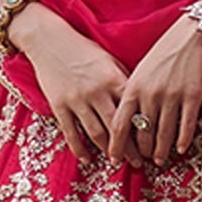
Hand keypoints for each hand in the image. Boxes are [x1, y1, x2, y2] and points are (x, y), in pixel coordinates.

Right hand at [10, 3, 127, 166]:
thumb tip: (140, 103)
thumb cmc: (83, 48)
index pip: (132, 110)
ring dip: (108, 151)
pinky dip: (79, 149)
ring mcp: (77, 100)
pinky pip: (71, 132)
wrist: (48, 38)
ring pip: (96, 133)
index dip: (143, 130)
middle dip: (130, 148)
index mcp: (113, 78)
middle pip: (117, 127)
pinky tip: (87, 160)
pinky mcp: (59, 105)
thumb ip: (123, 80)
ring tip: (117, 163)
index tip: (152, 142)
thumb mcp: (108, 59)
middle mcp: (96, 91)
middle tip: (139, 163)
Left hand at [109, 14, 201, 167]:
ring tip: (159, 159)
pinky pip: (187, 126)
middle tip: (141, 160)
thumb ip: (132, 96)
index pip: (119, 125)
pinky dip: (183, 140)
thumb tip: (127, 124)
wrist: (190, 35)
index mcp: (133, 88)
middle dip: (141, 152)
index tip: (114, 159)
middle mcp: (150, 95)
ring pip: (164, 134)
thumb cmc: (162, 54)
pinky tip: (181, 149)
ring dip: (160, 150)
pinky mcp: (193, 97)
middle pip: (142, 134)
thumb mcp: (140, 72)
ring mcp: (172, 97)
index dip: (116, 146)